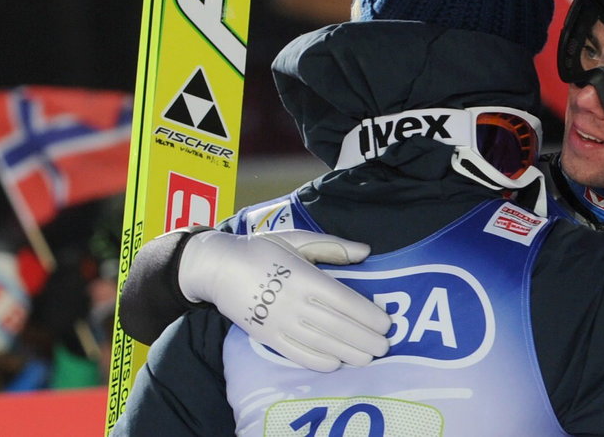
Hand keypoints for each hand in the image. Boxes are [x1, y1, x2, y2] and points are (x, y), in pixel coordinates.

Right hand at [179, 229, 391, 370]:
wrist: (217, 267)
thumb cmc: (261, 249)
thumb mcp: (297, 239)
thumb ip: (332, 246)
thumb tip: (365, 251)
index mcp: (304, 277)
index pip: (343, 300)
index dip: (366, 314)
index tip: (386, 322)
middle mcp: (294, 303)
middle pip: (337, 326)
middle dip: (364, 338)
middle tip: (385, 346)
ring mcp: (279, 323)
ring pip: (321, 343)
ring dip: (348, 352)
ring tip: (369, 358)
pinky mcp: (266, 338)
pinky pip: (296, 354)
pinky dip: (318, 361)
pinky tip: (336, 364)